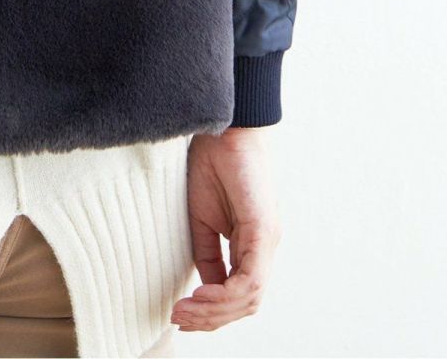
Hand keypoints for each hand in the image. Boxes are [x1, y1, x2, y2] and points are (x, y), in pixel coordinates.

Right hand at [169, 126, 281, 332]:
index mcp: (251, 244)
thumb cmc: (212, 163)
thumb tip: (206, 287)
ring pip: (248, 298)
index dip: (210, 310)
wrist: (223, 127)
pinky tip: (200, 295)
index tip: (179, 313)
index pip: (238, 294)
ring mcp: (267, 241)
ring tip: (184, 311)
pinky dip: (224, 295)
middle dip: (210, 318)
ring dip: (214, 311)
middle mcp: (264, 247)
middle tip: (179, 319)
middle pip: (245, 304)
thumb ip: (208, 252)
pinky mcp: (264, 232)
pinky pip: (249, 279)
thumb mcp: (202, 217)